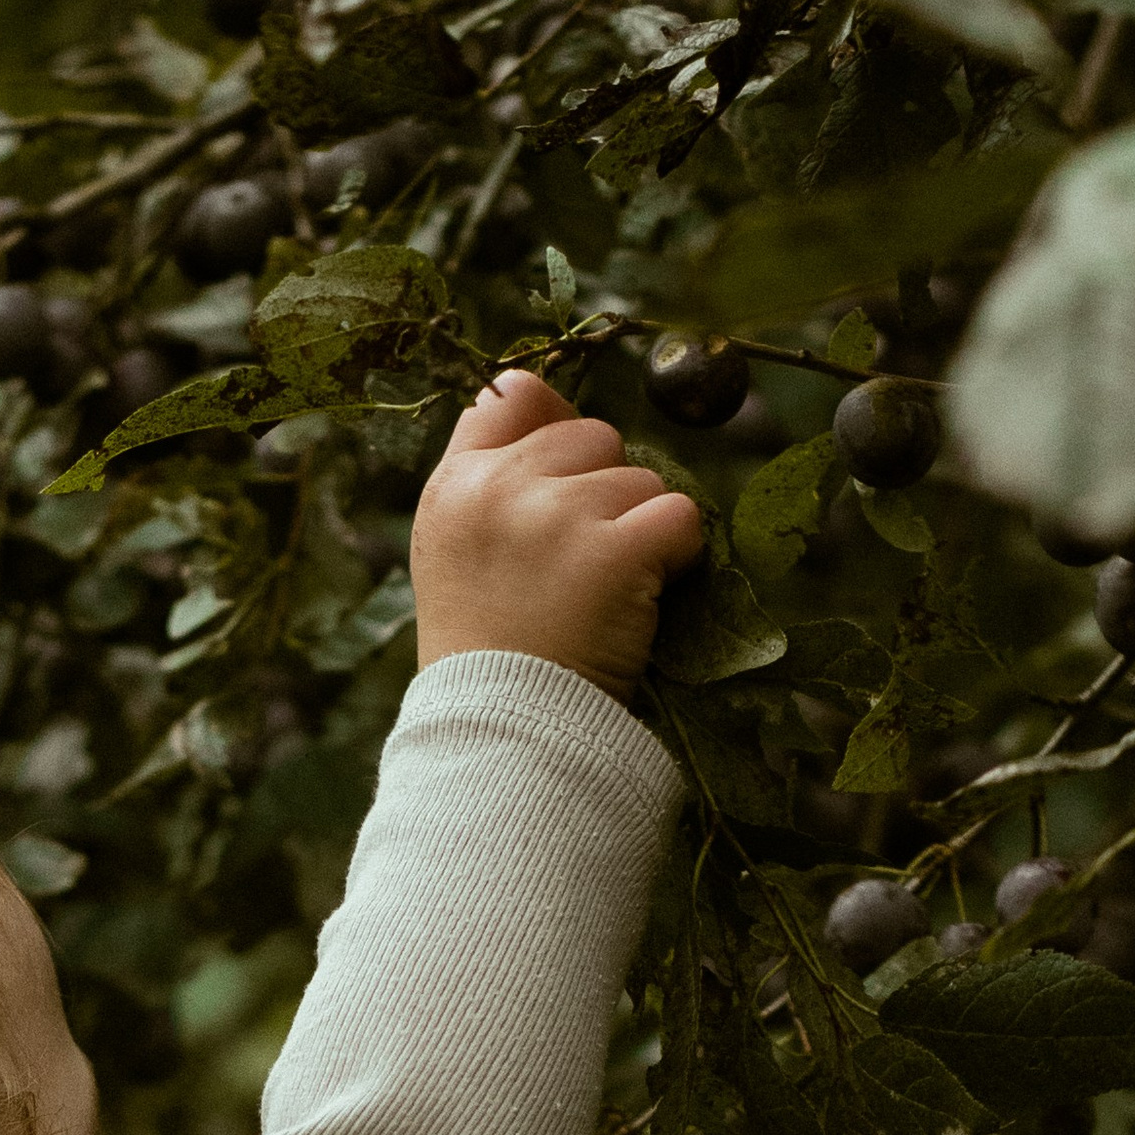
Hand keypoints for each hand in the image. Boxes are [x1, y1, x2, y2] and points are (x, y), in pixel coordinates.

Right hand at [411, 368, 705, 704]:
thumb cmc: (487, 661)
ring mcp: (556, 516)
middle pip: (590, 434)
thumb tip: (560, 422)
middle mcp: (500, 488)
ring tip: (605, 595)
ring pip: (640, 478)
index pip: (510, 396)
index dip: (554, 421)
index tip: (566, 476)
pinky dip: (677, 555)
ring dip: (640, 530)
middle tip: (584, 565)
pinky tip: (645, 597)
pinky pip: (680, 516)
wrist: (502, 738)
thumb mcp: (456, 560)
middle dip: (604, 489)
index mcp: (454, 488)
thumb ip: (493, 490)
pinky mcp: (613, 552)